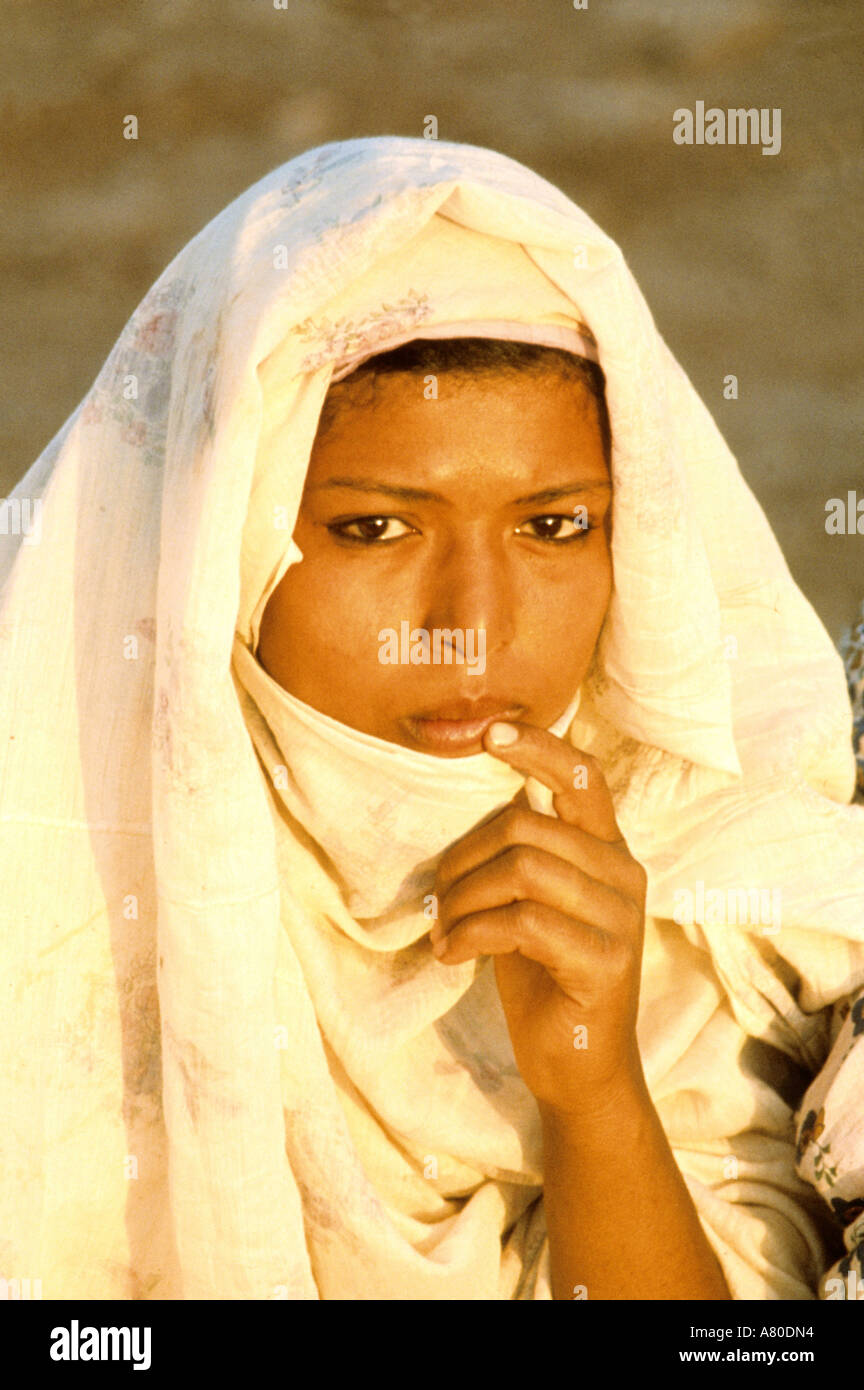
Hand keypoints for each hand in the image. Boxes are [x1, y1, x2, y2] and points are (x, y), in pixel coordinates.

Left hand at [429, 721, 647, 1121]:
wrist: (579, 1067)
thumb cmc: (544, 976)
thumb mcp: (532, 901)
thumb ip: (522, 851)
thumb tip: (478, 799)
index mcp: (607, 849)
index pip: (584, 776)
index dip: (538, 747)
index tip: (488, 734)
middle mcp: (622, 874)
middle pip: (525, 825)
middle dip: (461, 859)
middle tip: (437, 902)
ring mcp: (620, 918)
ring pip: (521, 869)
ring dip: (461, 899)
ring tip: (444, 930)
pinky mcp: (605, 962)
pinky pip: (522, 922)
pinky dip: (472, 933)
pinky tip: (453, 956)